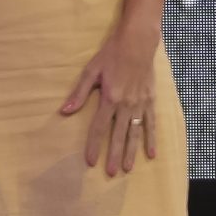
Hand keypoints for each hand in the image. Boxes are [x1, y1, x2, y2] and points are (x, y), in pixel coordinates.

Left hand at [63, 26, 158, 177]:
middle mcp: (126, 105)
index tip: (90, 161)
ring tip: (127, 169)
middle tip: (111, 173)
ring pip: (136, 133)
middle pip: (118, 135)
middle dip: (114, 155)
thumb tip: (65, 111)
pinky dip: (151, 139)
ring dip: (131, 152)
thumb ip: (79, 93)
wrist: (138, 42)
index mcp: (110, 98)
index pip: (98, 127)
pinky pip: (151, 124)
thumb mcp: (91, 71)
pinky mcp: (151, 101)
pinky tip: (151, 153)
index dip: (93, 145)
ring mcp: (140, 104)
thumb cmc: (111, 54)